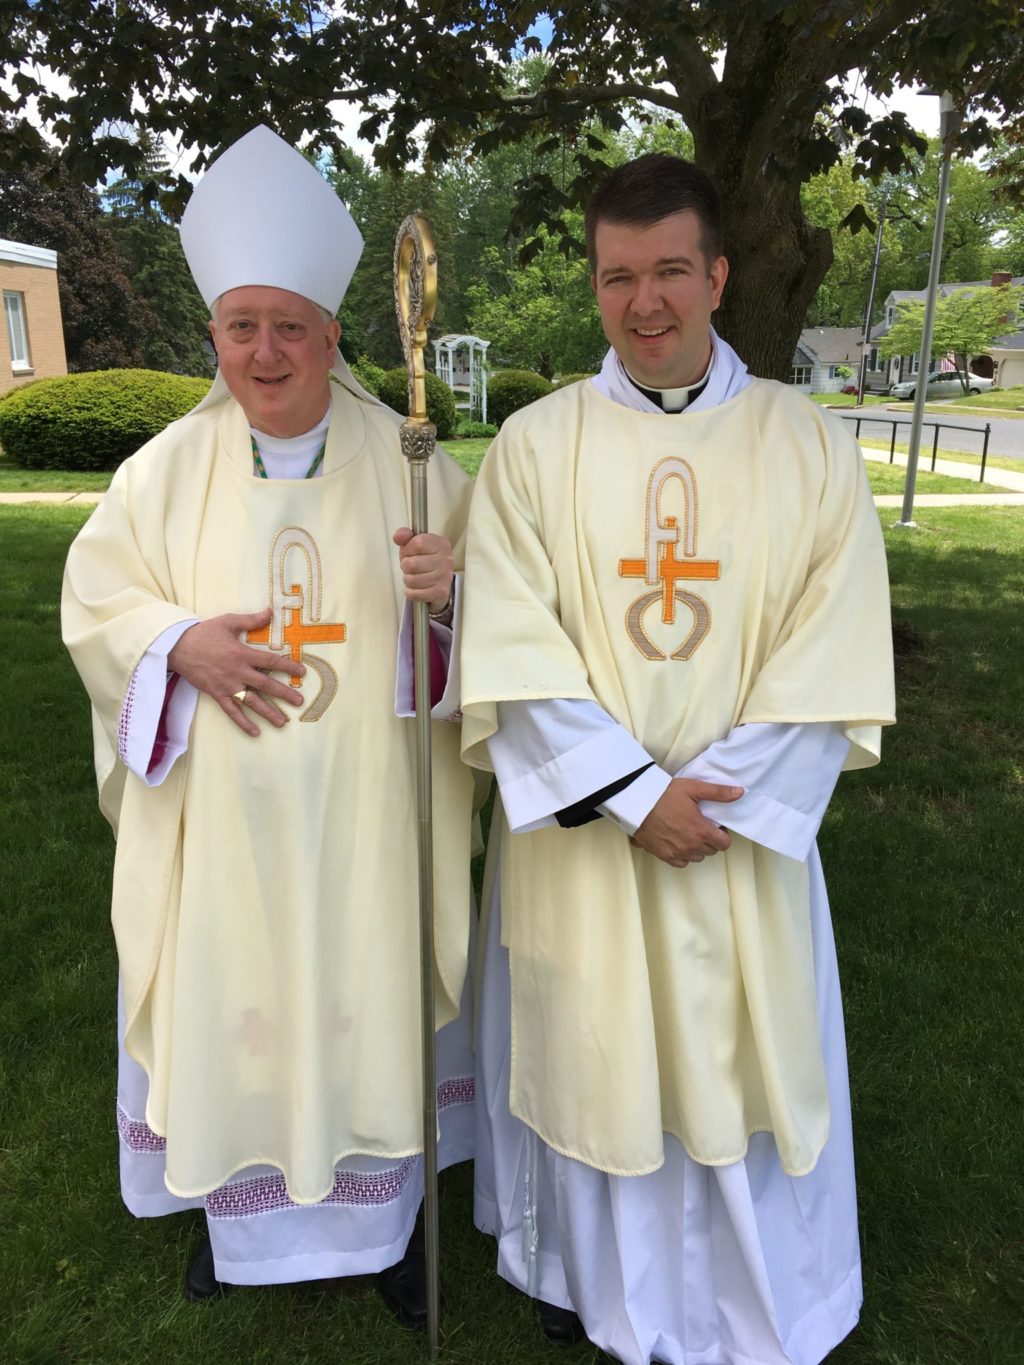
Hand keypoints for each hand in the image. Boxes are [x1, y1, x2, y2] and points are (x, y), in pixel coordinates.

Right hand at [167, 608, 305, 736]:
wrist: (177, 647)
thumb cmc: (204, 633)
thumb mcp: (228, 621)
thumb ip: (250, 620)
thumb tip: (270, 611)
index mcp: (242, 654)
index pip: (270, 662)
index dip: (287, 667)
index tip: (302, 672)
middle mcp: (237, 672)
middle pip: (265, 685)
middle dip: (284, 693)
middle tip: (299, 701)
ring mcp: (227, 686)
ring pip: (251, 702)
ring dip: (268, 713)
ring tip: (282, 722)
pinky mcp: (217, 695)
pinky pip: (232, 712)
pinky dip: (243, 723)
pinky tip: (255, 732)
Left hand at [393, 527, 452, 612]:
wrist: (439, 580)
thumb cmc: (424, 559)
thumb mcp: (414, 543)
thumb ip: (404, 536)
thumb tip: (398, 536)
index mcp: (441, 544)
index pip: (418, 543)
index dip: (407, 549)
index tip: (409, 552)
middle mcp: (446, 559)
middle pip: (412, 564)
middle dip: (405, 566)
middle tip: (410, 567)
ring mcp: (444, 577)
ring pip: (411, 580)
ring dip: (408, 579)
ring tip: (414, 576)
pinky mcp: (440, 593)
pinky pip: (415, 594)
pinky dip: (410, 592)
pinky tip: (416, 587)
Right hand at [630, 778, 743, 867]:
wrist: (638, 802)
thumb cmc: (665, 794)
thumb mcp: (694, 788)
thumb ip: (718, 793)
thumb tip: (740, 793)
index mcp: (702, 831)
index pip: (724, 844)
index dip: (723, 835)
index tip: (716, 827)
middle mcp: (691, 846)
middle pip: (711, 851)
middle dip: (710, 841)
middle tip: (702, 827)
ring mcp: (677, 852)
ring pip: (697, 858)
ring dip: (697, 849)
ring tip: (690, 834)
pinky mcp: (664, 855)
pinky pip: (681, 863)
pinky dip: (683, 856)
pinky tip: (679, 843)